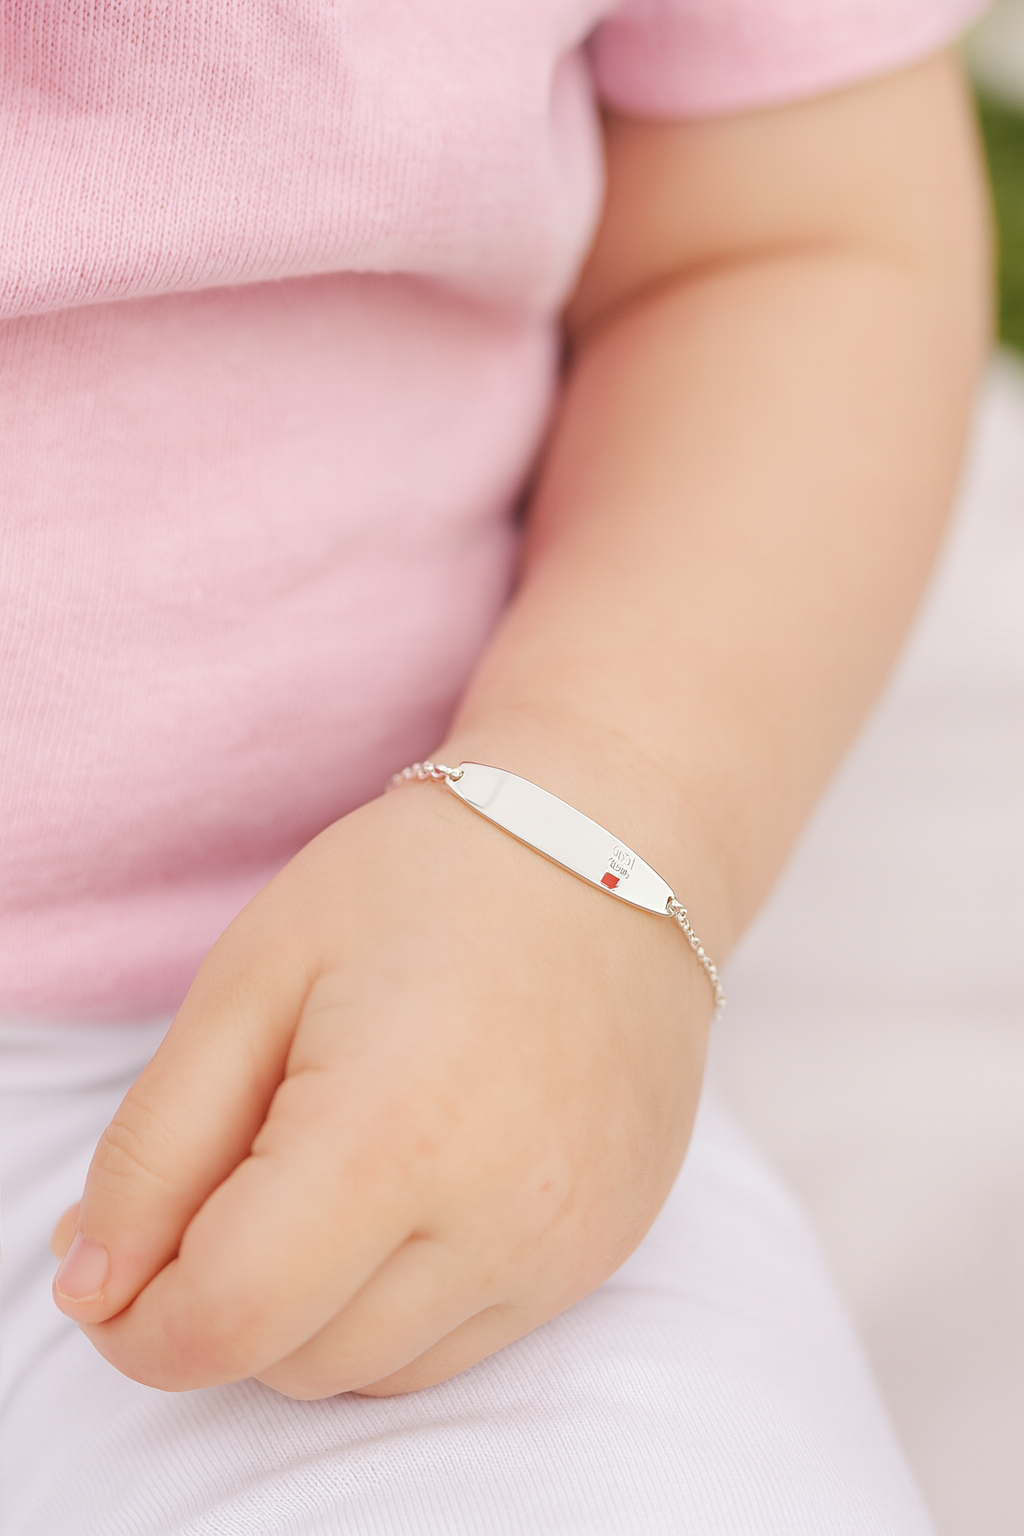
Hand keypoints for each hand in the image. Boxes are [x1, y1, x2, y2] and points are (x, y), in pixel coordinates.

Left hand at [51, 756, 710, 1397]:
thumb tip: (92, 1286)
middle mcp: (496, 1217)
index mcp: (390, 1132)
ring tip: (338, 1162)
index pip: (225, 1321)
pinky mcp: (603, 1252)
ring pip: (374, 1368)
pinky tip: (417, 1182)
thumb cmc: (418, 889)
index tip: (118, 1266)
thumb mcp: (250, 980)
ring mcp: (564, 1245)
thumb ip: (154, 1147)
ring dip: (315, 1308)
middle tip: (244, 1163)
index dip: (139, 1320)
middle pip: (294, 1360)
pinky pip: (461, 1343)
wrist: (605, 850)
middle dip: (230, 1296)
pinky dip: (402, 1297)